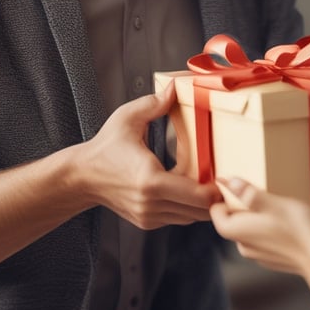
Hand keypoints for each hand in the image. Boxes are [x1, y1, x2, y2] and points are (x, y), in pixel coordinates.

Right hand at [77, 85, 220, 228]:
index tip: (228, 175)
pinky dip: (189, 206)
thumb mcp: (127, 118)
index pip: (198, 195)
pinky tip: (193, 189)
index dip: (218, 189)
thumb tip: (175, 87)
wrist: (81, 177)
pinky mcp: (147, 221)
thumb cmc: (105, 148)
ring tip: (214, 184)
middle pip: (200, 211)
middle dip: (217, 198)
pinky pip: (178, 218)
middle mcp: (151, 203)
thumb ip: (154, 103)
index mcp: (151, 180)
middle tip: (229, 180)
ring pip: (191, 217)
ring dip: (204, 204)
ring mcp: (149, 216)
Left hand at [210, 178, 309, 304]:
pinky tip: (287, 220)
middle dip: (242, 203)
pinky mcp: (272, 259)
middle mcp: (243, 246)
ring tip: (277, 203)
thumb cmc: (299, 230)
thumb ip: (248, 193)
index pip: (216, 211)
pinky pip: (263, 237)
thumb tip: (227, 181)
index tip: (238, 183)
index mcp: (236, 231)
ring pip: (249, 227)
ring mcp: (258, 254)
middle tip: (262, 189)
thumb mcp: (274, 203)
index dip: (223, 195)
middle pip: (233, 218)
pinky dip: (270, 226)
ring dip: (258, 214)